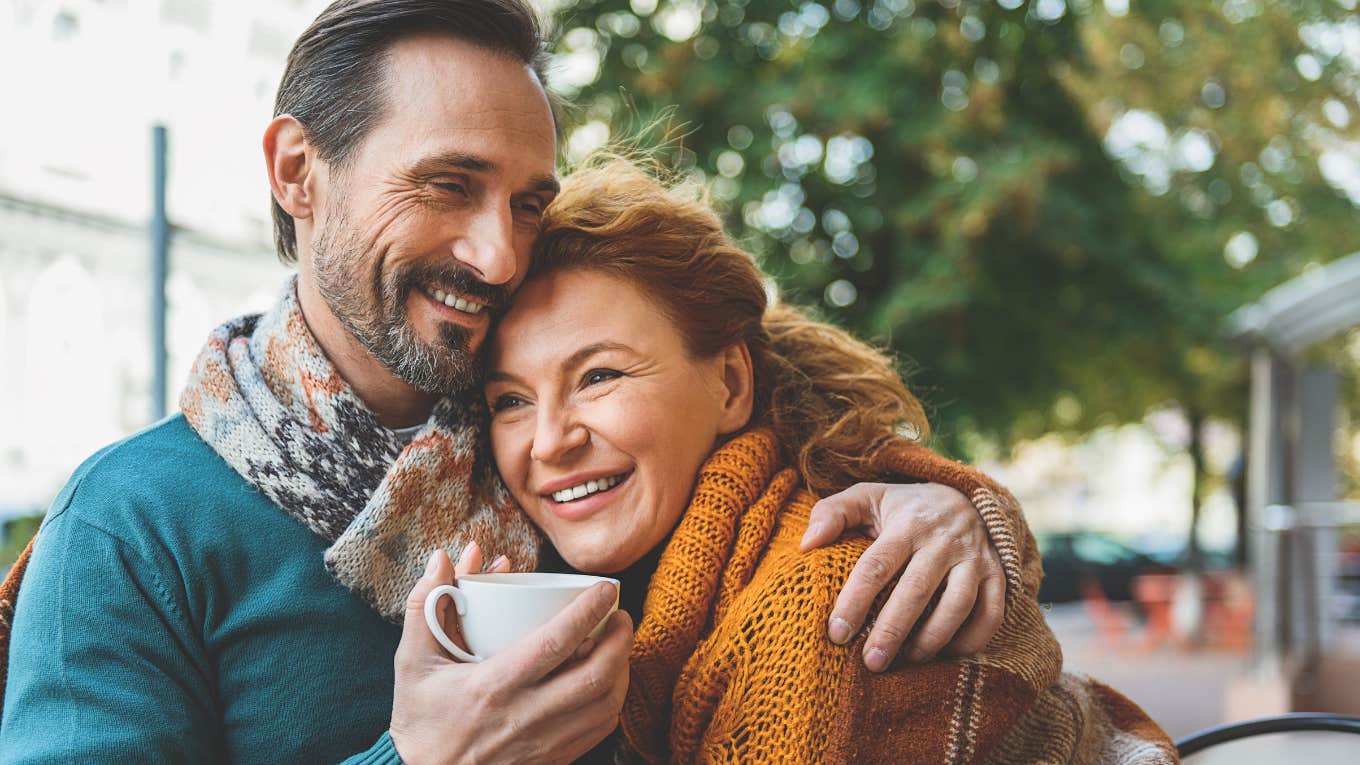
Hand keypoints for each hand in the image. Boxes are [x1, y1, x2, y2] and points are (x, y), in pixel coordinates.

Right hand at [390, 544, 632, 764]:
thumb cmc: (421, 718)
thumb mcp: (412, 661)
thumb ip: (426, 604)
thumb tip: (444, 557)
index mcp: (492, 686)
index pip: (554, 643)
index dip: (588, 611)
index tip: (605, 588)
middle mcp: (524, 717)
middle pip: (594, 676)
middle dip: (619, 641)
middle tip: (620, 616)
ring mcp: (542, 743)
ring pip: (604, 706)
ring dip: (622, 670)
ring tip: (618, 645)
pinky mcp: (552, 760)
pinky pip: (598, 731)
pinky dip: (612, 701)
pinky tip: (608, 682)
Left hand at [800, 482, 1004, 670]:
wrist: (963, 495)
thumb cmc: (903, 506)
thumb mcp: (866, 497)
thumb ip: (831, 513)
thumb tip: (806, 545)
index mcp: (906, 524)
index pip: (877, 565)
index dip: (855, 600)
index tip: (837, 633)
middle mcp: (942, 540)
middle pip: (916, 590)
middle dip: (892, 630)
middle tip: (871, 663)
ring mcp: (974, 558)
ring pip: (958, 604)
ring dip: (932, 638)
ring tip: (907, 660)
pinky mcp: (997, 574)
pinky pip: (991, 612)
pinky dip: (972, 639)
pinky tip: (947, 655)